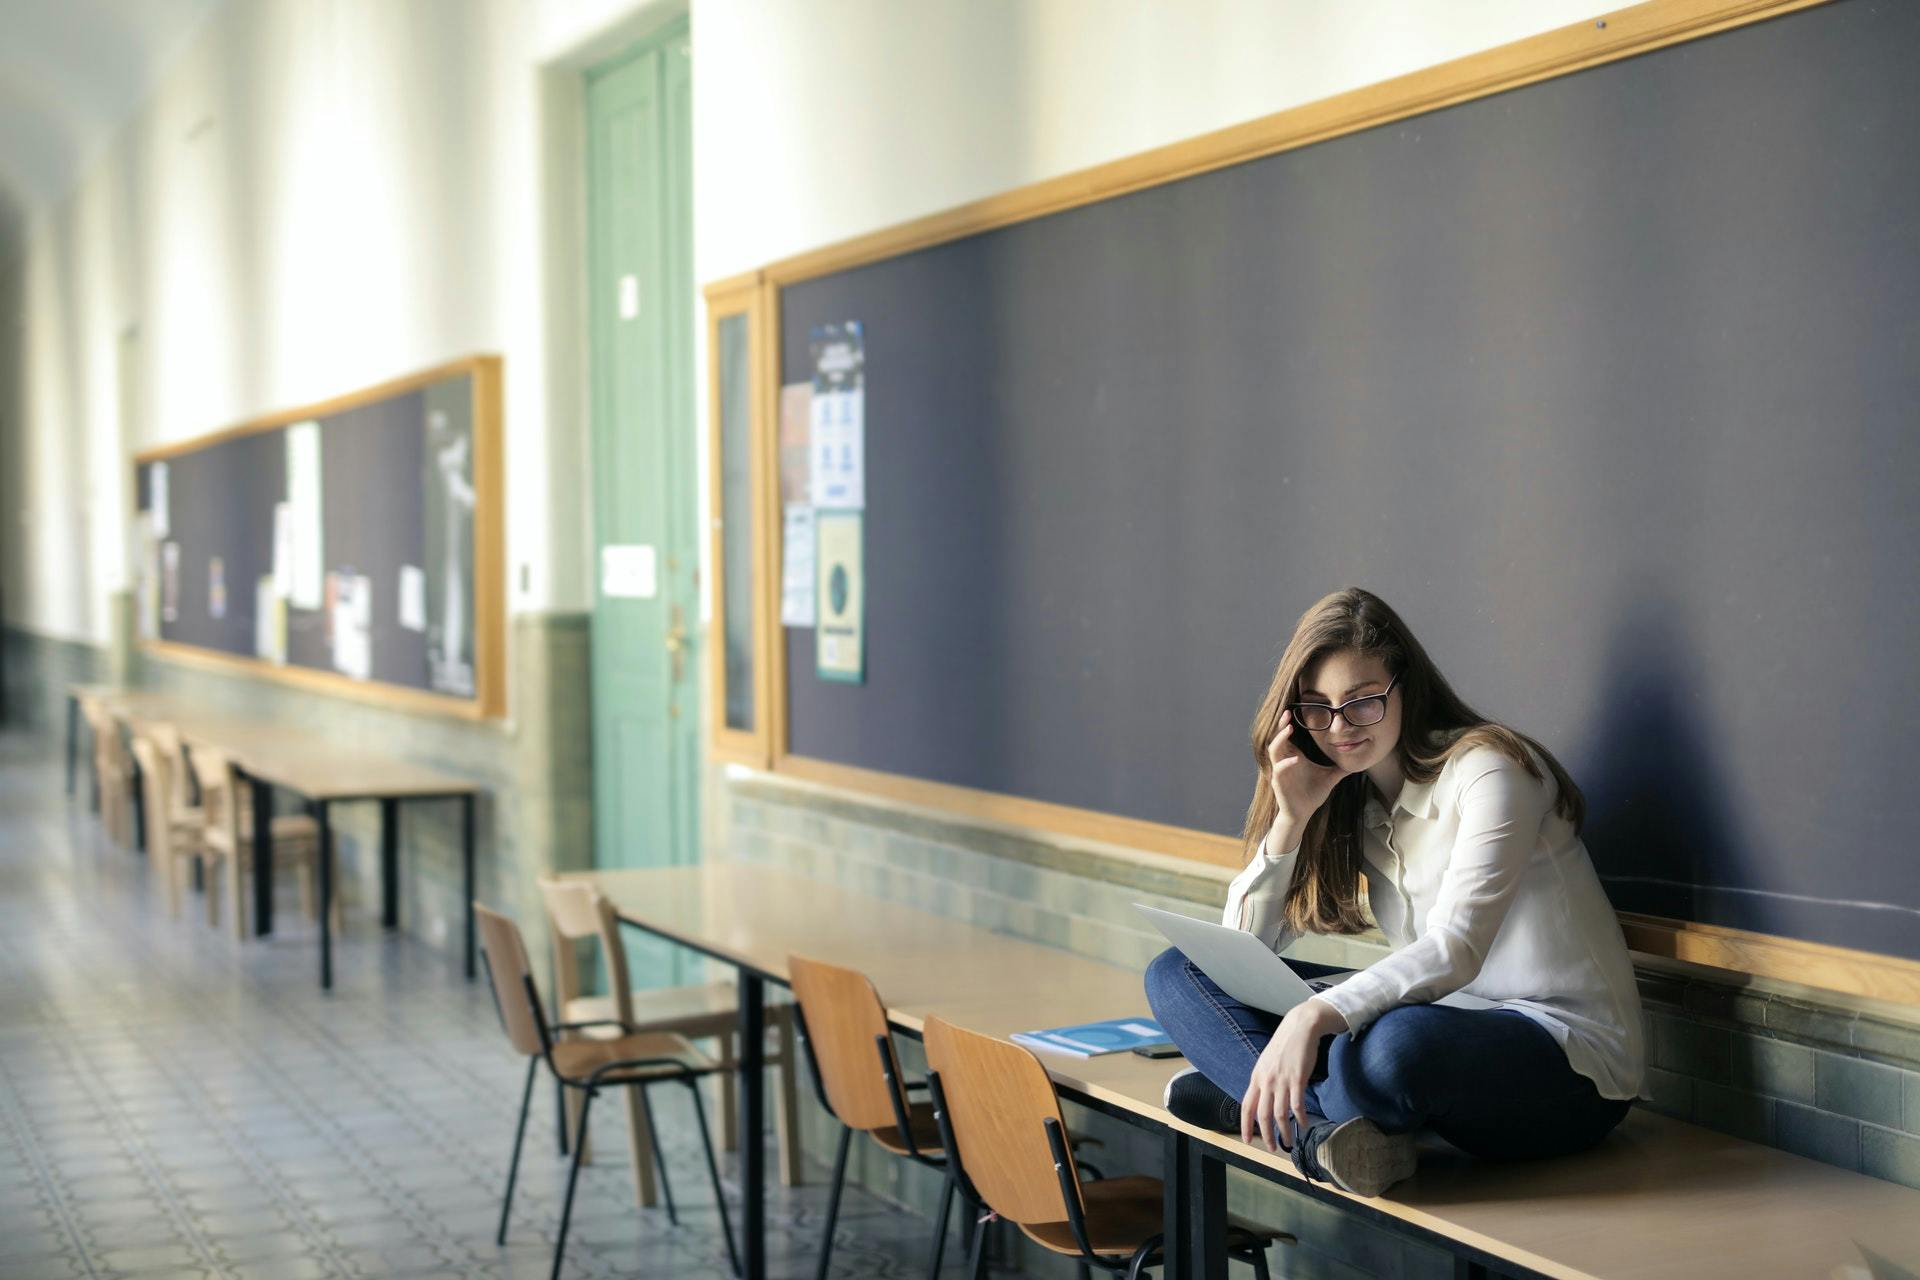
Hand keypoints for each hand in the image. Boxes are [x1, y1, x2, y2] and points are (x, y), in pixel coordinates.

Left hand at [1240, 998, 1345, 1151]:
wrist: (1300, 1027)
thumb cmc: (1284, 1046)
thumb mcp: (1266, 1062)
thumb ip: (1263, 1080)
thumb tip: (1262, 1099)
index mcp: (1256, 1077)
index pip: (1247, 1106)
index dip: (1245, 1125)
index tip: (1247, 1140)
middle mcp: (1266, 1080)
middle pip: (1263, 1115)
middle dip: (1266, 1135)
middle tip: (1272, 1148)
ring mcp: (1281, 1080)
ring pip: (1280, 1114)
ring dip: (1284, 1132)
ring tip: (1289, 1142)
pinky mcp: (1297, 1079)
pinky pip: (1297, 1105)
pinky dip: (1300, 1118)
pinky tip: (1303, 1125)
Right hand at [1266, 709, 1342, 826]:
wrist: (1303, 813)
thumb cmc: (1312, 794)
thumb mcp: (1330, 777)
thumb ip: (1341, 768)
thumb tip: (1357, 761)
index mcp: (1294, 756)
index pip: (1287, 736)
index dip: (1287, 723)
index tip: (1293, 710)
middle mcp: (1284, 761)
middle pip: (1277, 738)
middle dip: (1281, 725)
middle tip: (1287, 713)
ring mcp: (1280, 771)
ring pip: (1274, 751)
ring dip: (1280, 739)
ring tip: (1289, 729)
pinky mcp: (1279, 783)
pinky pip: (1279, 770)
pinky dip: (1285, 764)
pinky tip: (1295, 759)